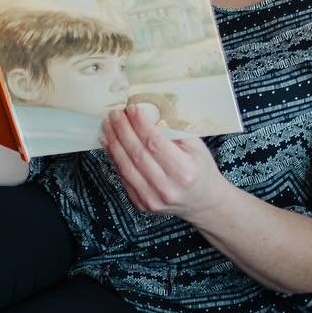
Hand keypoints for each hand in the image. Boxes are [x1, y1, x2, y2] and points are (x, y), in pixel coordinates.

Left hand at [100, 103, 228, 223]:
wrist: (203, 202)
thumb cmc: (201, 169)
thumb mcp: (197, 147)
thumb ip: (174, 131)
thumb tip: (148, 114)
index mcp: (185, 172)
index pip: (155, 144)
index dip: (140, 125)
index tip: (132, 108)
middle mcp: (167, 188)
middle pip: (137, 154)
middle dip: (122, 130)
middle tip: (115, 113)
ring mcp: (152, 199)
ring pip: (126, 166)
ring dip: (113, 142)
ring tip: (108, 124)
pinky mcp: (141, 204)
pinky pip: (123, 177)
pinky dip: (114, 157)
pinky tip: (110, 142)